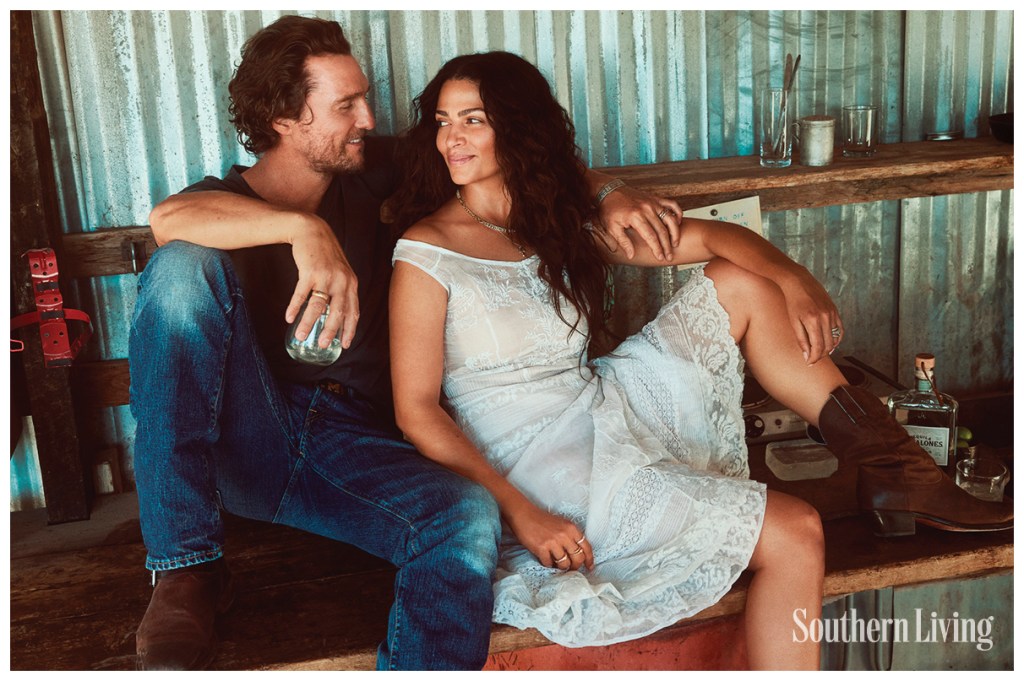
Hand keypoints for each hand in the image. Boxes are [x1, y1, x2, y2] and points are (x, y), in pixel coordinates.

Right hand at [286, 216, 359, 348]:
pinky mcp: (309, 272)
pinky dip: (295, 307)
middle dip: (330, 332)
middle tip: (323, 346)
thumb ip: (341, 290)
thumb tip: (334, 315)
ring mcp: (326, 277)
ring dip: (308, 323)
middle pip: (338, 313)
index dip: (350, 329)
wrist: (312, 231)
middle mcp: (341, 282)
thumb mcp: (340, 272)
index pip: (354, 311)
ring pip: (318, 306)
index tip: (345, 344)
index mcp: (351, 284)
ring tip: (301, 336)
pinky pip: (301, 294)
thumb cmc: (325, 254)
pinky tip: (289, 318)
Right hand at [505, 503, 593, 571]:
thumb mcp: (562, 524)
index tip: (589, 567)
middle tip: (571, 568)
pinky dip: (548, 564)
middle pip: (578, 558)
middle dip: (575, 566)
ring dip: (561, 567)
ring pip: (564, 564)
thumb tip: (577, 554)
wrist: (524, 515)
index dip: (589, 559)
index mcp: (571, 528)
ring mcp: (553, 542)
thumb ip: (571, 536)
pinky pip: (549, 563)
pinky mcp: (541, 548)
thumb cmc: (542, 520)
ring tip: (556, 563)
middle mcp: (564, 535)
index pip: (586, 547)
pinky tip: (546, 559)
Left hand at [595, 185, 682, 260]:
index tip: (660, 258)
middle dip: (667, 245)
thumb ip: (623, 242)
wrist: (609, 190)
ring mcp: (653, 202)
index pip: (651, 236)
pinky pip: (671, 204)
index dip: (657, 248)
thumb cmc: (609, 210)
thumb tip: (631, 256)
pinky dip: (677, 213)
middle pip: (662, 230)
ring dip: (675, 232)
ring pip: (670, 218)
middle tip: (669, 256)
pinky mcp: (655, 198)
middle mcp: (647, 209)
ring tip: (675, 243)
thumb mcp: (611, 227)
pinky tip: (678, 222)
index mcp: (636, 217)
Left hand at [778, 267, 842, 364]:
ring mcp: (832, 313)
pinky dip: (836, 339)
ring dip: (828, 348)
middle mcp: (825, 317)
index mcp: (813, 321)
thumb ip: (801, 339)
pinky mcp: (835, 310)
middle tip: (813, 359)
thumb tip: (807, 356)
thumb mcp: (793, 322)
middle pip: (828, 345)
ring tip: (820, 352)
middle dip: (821, 355)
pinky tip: (830, 344)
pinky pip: (839, 329)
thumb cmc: (792, 302)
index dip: (814, 358)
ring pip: (835, 338)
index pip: (818, 347)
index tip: (809, 363)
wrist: (798, 281)